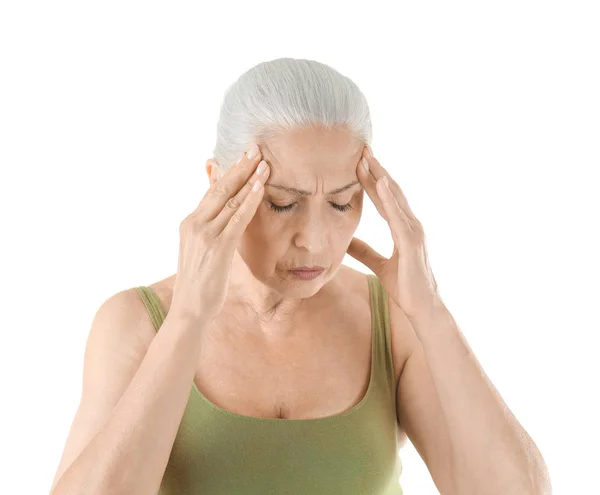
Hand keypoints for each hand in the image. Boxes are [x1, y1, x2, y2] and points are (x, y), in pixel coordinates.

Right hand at [171, 145, 269, 321]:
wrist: (189, 308)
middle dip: (240, 166)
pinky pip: (237, 219)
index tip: (243, 156)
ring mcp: (205, 234)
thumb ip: (210, 228)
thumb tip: (221, 214)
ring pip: (230, 199)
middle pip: (220, 188)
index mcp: (190, 222)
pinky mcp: (218, 247)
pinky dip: (250, 201)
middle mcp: (194, 223)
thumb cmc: (200, 281)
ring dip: (249, 179)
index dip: (229, 172)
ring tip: (264, 162)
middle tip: (256, 148)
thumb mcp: (201, 250)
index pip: (211, 191)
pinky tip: (260, 188)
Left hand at [346, 145, 441, 318]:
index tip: (358, 162)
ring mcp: (413, 231)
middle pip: (389, 192)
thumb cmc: (405, 286)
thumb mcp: (378, 265)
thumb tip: (345, 241)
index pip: (383, 198)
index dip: (371, 180)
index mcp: (402, 227)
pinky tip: (379, 184)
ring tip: (367, 158)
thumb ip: (364, 251)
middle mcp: (410, 224)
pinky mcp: (411, 242)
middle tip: (361, 149)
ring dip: (380, 177)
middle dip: (376, 170)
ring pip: (394, 199)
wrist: (421, 307)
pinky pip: (398, 217)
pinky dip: (389, 199)